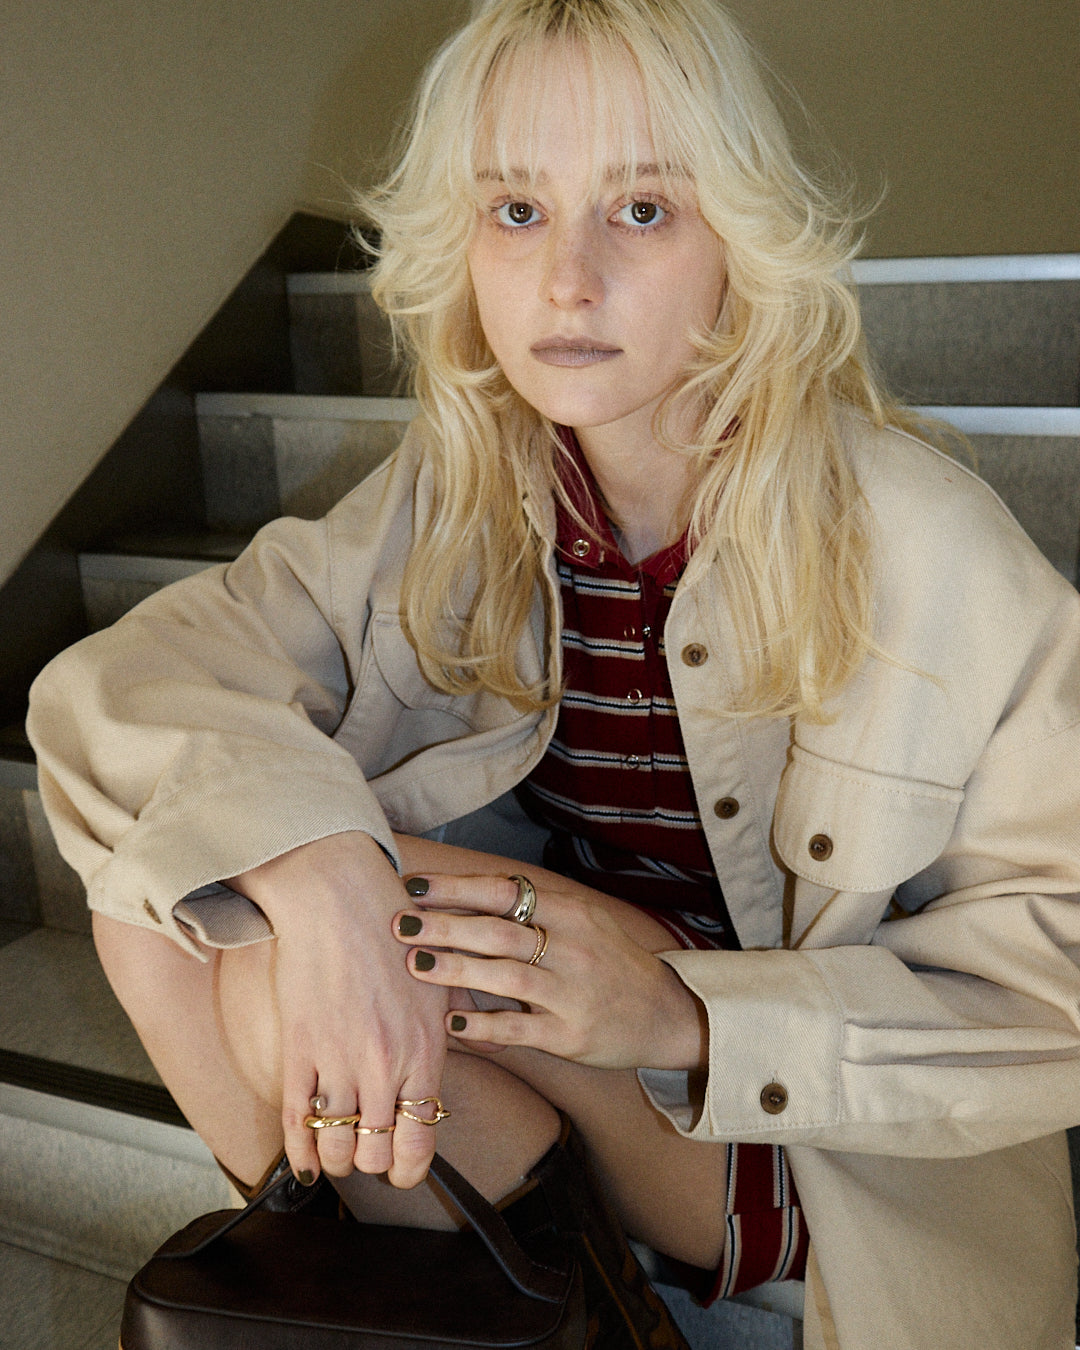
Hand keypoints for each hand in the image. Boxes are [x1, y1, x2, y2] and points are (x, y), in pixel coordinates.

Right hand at [227, 833, 450, 1188]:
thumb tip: (475, 1054)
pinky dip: (300, 1152)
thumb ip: (454, 1025)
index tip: (400, 1169)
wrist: (340, 897)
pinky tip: (305, 1162)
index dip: (407, 1170)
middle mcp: (384, 1064)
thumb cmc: (395, 931)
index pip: (419, 1143)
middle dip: (371, 1163)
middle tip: (368, 1152)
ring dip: (337, 1159)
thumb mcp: (439, 981)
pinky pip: (297, 1122)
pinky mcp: (300, 1047)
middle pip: (376, 1154)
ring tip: (338, 1149)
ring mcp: (339, 1059)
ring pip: (336, 1147)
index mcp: (425, 1050)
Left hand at [392, 872, 706, 1070]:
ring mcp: (572, 993)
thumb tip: (461, 897)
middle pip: (498, 931)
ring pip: (506, 976)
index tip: (414, 887)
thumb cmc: (607, 963)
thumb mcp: (581, 924)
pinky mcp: (571, 1035)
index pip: (504, 892)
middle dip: (445, 926)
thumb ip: (531, 911)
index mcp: (570, 914)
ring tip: (414, 965)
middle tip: (400, 924)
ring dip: (456, 970)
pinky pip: (520, 1029)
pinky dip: (484, 1025)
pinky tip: (451, 1024)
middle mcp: (572, 948)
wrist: (663, 1013)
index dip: (456, 888)